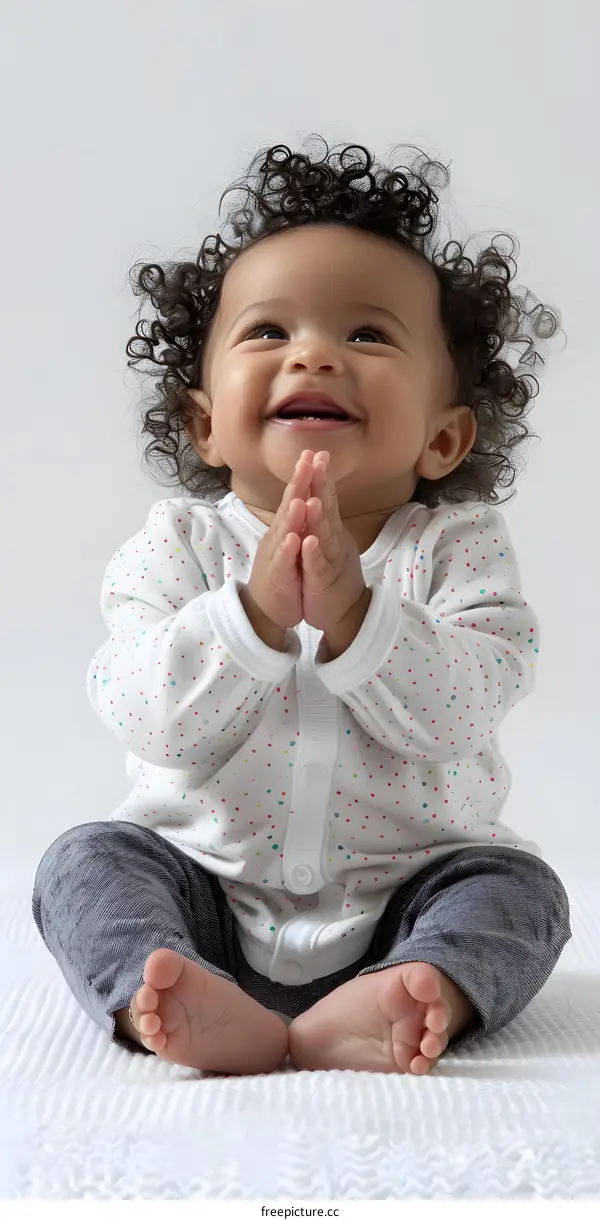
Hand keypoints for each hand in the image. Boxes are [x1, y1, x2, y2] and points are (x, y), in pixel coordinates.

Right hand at [240, 451, 312, 642]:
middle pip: (289, 506)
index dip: (306, 475)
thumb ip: (298, 516)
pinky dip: (288, 551)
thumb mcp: (293, 540)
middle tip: (306, 460)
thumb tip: (307, 491)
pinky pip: (283, 562)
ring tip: (301, 498)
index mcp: (287, 526)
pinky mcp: (278, 577)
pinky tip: (294, 540)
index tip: (317, 452)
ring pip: (285, 532)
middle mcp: (280, 536)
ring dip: (292, 515)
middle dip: (298, 484)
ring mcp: (277, 556)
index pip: (297, 496)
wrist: (267, 607)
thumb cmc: (283, 571)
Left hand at [301, 451, 368, 637]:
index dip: (322, 477)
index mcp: (332, 530)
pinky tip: (308, 542)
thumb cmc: (333, 574)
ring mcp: (331, 561)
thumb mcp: (329, 542)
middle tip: (317, 462)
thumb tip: (321, 492)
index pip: (327, 498)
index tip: (317, 452)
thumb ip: (326, 518)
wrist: (346, 612)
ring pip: (324, 537)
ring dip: (318, 518)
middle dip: (322, 486)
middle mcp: (334, 540)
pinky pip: (318, 566)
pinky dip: (313, 554)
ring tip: (312, 500)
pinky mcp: (324, 582)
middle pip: (328, 510)